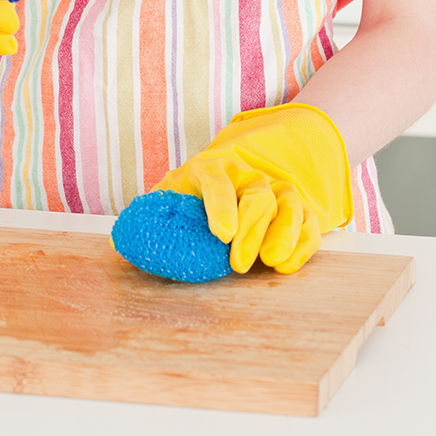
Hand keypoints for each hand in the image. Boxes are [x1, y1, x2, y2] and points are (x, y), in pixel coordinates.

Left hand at [151, 103, 351, 273]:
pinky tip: (287, 266)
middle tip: (238, 263)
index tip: (222, 233)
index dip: (220, 205)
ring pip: (289, 205)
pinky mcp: (297, 208)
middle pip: (258, 195)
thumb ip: (155, 210)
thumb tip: (127, 236)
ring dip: (284, 234)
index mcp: (211, 168)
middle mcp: (247, 176)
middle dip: (251, 230)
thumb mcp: (171, 194)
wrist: (235, 173)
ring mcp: (276, 190)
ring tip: (272, 262)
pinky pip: (308, 223)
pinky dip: (302, 244)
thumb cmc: (193, 193)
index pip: (216, 180)